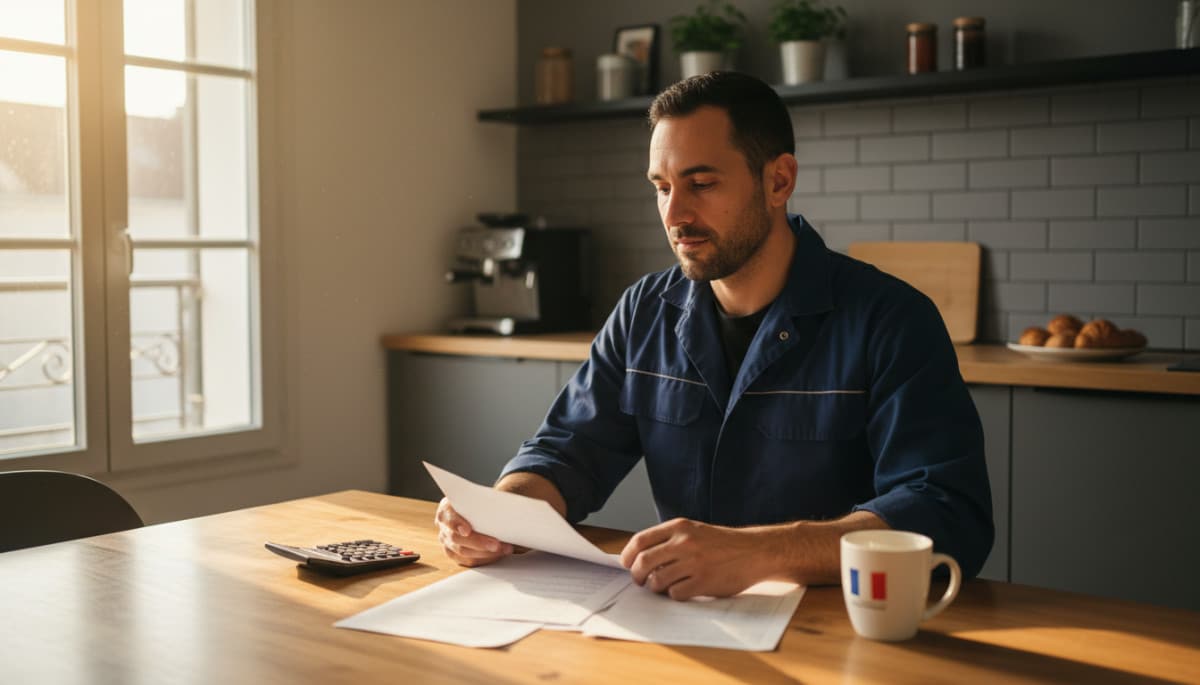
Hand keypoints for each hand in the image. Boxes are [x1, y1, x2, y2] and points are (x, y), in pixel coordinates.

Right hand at [434, 497, 512, 566]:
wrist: (478, 511)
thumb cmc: (480, 503)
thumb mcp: (479, 498)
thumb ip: (483, 503)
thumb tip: (501, 509)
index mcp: (446, 509)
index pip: (447, 516)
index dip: (456, 524)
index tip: (467, 531)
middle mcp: (444, 526)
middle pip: (456, 538)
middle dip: (479, 542)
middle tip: (496, 544)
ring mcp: (446, 541)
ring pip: (463, 552)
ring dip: (486, 553)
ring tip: (504, 549)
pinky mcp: (454, 553)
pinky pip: (467, 561)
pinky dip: (484, 558)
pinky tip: (497, 554)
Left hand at [619, 518, 771, 600]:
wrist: (754, 551)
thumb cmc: (722, 543)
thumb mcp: (694, 530)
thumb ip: (670, 540)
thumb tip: (640, 557)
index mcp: (679, 527)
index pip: (640, 540)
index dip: (628, 555)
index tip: (627, 563)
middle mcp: (684, 543)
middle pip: (643, 562)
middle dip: (636, 575)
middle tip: (639, 580)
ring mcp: (693, 563)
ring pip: (656, 581)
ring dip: (655, 587)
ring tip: (662, 586)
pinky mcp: (703, 582)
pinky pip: (675, 593)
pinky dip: (674, 595)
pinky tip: (682, 589)